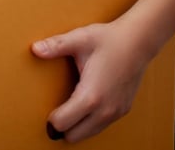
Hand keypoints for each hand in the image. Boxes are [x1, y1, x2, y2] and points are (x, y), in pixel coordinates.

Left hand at [32, 21, 150, 142]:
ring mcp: (116, 112)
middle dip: (62, 127)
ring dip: (76, 126)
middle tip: (55, 110)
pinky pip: (100, 126)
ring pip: (88, 134)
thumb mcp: (79, 39)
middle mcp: (105, 110)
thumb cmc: (109, 39)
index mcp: (91, 96)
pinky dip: (89, 122)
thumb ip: (56, 46)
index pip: (63, 124)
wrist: (139, 40)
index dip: (51, 119)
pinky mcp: (122, 110)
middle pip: (74, 136)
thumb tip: (35, 48)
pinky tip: (85, 105)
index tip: (47, 108)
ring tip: (69, 108)